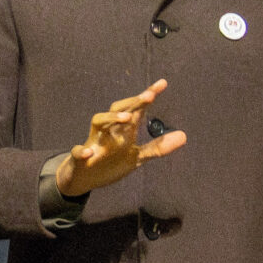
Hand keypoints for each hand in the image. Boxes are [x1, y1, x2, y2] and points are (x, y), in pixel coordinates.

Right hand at [53, 79, 187, 198]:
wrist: (83, 179)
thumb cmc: (110, 164)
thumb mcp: (137, 157)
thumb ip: (158, 147)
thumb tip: (184, 136)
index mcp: (124, 131)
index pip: (137, 109)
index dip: (148, 96)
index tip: (162, 83)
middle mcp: (109, 132)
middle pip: (118, 110)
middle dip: (132, 102)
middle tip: (149, 96)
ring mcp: (94, 143)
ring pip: (98, 122)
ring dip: (111, 117)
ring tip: (127, 117)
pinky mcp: (81, 158)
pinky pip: (78, 152)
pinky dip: (82, 151)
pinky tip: (89, 153)